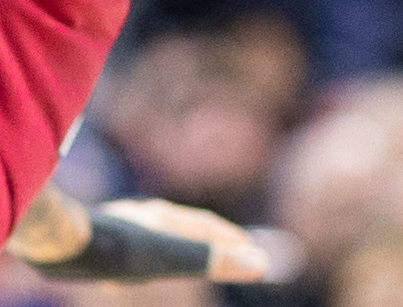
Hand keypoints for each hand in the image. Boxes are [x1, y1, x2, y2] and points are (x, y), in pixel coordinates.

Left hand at [90, 199, 269, 282]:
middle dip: (204, 240)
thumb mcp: (171, 258)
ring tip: (174, 259)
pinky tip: (124, 268)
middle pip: (182, 228)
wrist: (59, 242)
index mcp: (166, 218)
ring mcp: (118, 225)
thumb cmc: (116, 250)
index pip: (206, 227)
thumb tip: (261, 265)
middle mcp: (144, 216)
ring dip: (171, 246)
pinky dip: (140, 255)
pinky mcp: (95, 237)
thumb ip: (212, 259)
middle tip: (221, 252)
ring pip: (152, 235)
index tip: (249, 251)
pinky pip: (125, 245)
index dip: (229, 240)